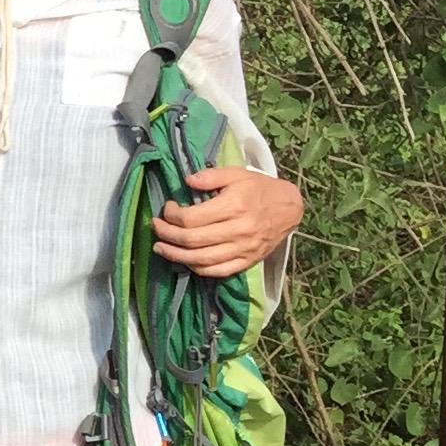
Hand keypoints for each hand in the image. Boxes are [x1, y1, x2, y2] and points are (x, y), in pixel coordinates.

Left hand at [154, 165, 302, 279]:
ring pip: (201, 259)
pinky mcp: (247, 262)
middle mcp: (238, 230)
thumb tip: (187, 181)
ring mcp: (243, 249)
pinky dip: (196, 268)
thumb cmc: (260, 189)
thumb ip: (211, 176)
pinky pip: (217, 271)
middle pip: (192, 240)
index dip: (172, 215)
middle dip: (167, 235)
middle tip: (155, 228)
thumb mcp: (237, 174)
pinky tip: (184, 260)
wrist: (289, 208)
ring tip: (160, 248)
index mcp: (234, 206)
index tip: (167, 208)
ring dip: (175, 255)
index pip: (191, 218)